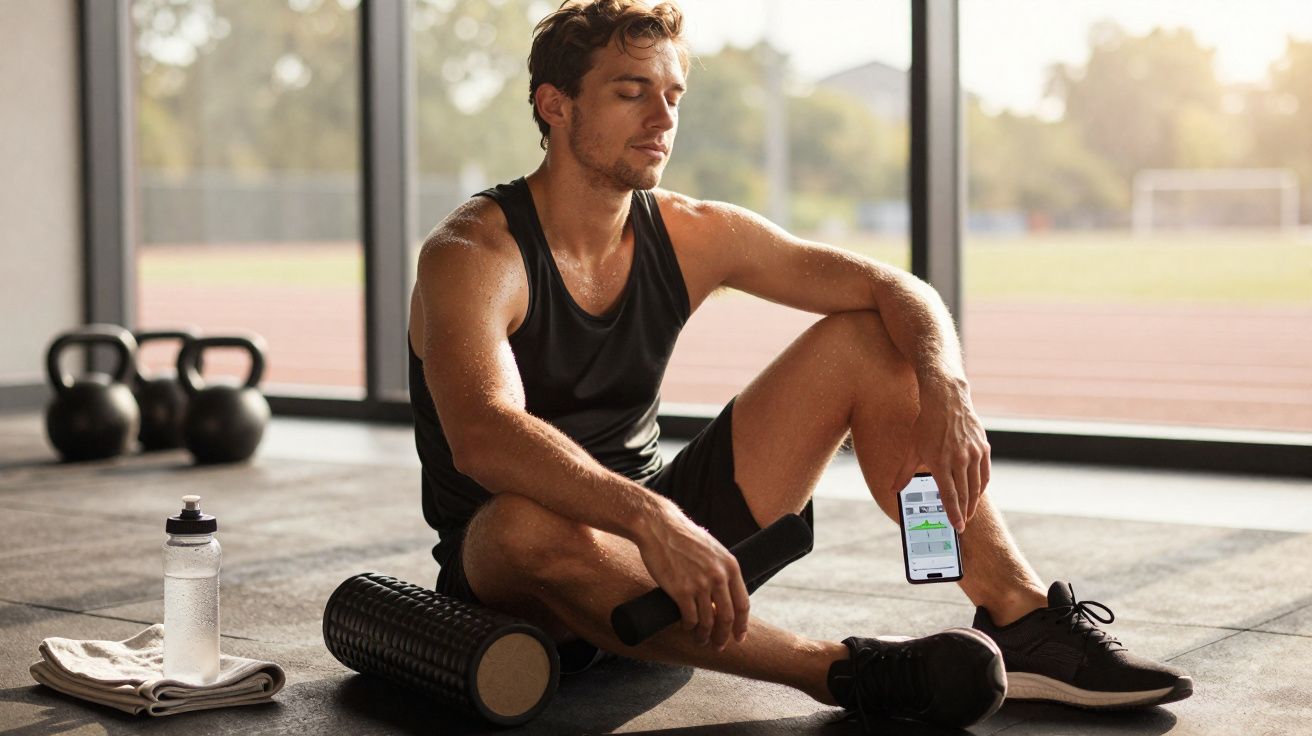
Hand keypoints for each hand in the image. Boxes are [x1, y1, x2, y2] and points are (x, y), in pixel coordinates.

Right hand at [634, 500, 749, 650]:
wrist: (659, 527)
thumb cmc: (683, 537)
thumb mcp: (712, 550)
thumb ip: (720, 569)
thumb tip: (722, 594)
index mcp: (730, 565)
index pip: (743, 603)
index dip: (742, 624)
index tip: (739, 636)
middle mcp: (719, 576)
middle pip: (727, 617)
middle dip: (723, 636)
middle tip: (719, 646)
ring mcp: (700, 584)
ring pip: (708, 621)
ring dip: (704, 636)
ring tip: (701, 640)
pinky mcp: (681, 591)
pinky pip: (690, 618)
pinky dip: (689, 627)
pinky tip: (687, 628)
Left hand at [891, 380, 990, 531]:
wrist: (947, 399)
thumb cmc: (927, 424)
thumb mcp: (912, 448)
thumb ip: (905, 472)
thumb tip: (894, 490)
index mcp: (940, 461)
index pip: (949, 495)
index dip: (954, 513)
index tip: (957, 526)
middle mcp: (959, 459)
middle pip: (965, 494)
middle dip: (964, 512)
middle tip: (963, 524)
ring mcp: (973, 453)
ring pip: (977, 486)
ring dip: (974, 502)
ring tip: (968, 512)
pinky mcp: (983, 447)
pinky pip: (985, 473)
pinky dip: (981, 486)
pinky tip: (977, 493)